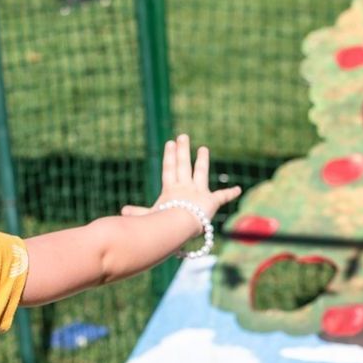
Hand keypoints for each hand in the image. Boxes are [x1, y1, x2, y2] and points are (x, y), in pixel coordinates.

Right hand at [121, 134, 240, 221]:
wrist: (178, 226)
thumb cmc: (161, 223)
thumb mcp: (149, 217)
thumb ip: (138, 214)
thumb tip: (123, 212)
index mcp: (170, 190)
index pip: (169, 169)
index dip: (169, 157)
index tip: (170, 144)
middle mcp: (185, 187)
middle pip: (183, 165)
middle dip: (182, 150)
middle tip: (183, 136)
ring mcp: (198, 192)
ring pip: (200, 172)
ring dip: (202, 160)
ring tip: (204, 148)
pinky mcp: (210, 201)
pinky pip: (222, 197)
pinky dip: (230, 194)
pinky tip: (239, 189)